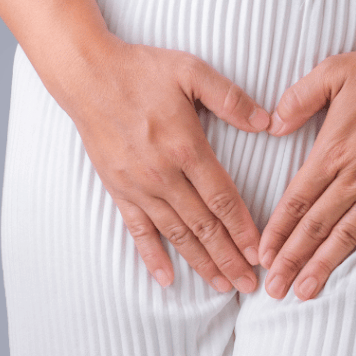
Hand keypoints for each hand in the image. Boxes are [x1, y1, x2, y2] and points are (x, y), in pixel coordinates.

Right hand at [56, 37, 270, 293]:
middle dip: (229, 258)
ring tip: (222, 285)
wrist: (88, 76)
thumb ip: (230, 98)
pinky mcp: (118, 189)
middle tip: (251, 284)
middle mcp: (163, 174)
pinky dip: (151, 256)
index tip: (260, 251)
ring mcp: (138, 186)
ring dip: (200, 262)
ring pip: (175, 234)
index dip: (243, 229)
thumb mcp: (191, 71)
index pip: (222, 198)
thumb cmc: (142, 70)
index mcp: (186, 147)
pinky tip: (166, 278)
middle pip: (203, 226)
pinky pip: (137, 230)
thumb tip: (266, 122)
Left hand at [258, 44, 355, 299]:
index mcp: (333, 151)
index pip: (297, 200)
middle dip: (292, 260)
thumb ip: (298, 98)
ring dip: (327, 264)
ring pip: (350, 234)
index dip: (277, 231)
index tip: (262, 256)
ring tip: (307, 290)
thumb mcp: (332, 71)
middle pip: (317, 226)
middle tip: (274, 289)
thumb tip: (272, 126)